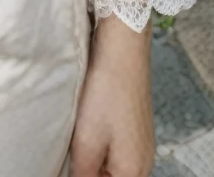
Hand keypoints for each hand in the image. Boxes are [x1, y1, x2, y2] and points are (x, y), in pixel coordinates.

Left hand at [69, 13, 154, 176]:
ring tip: (74, 143)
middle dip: (88, 171)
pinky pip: (115, 149)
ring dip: (93, 162)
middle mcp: (143, 163)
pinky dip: (99, 146)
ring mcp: (141, 144)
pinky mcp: (134, 126)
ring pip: (111, 166)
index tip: (71, 163)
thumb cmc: (106, 91)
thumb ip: (81, 174)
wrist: (123, 49)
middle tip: (70, 154)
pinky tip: (85, 129)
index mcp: (133, 173)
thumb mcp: (85, 142)